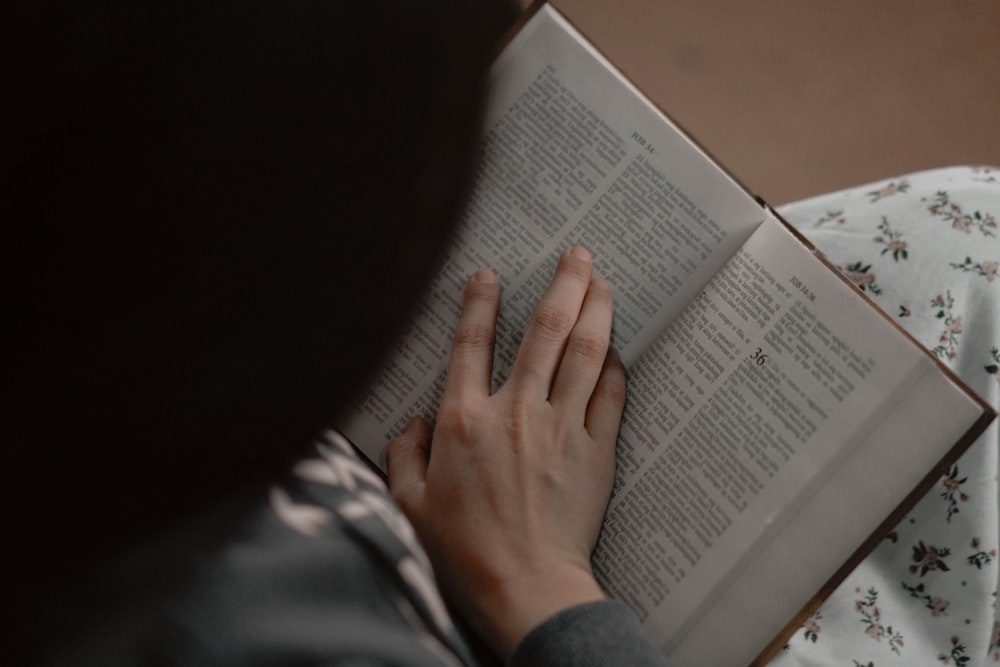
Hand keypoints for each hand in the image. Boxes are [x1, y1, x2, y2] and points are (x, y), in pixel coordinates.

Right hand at [386, 246, 626, 658]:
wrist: (524, 586)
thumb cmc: (463, 551)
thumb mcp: (410, 504)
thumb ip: (404, 455)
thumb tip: (412, 424)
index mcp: (464, 420)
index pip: (471, 344)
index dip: (480, 302)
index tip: (490, 274)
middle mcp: (514, 411)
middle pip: (544, 330)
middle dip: (563, 283)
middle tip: (578, 253)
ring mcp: (560, 427)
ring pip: (584, 352)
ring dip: (596, 309)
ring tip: (604, 281)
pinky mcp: (595, 451)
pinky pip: (611, 396)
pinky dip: (616, 367)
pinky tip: (618, 349)